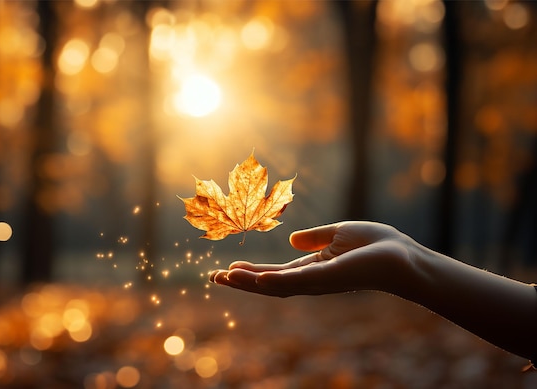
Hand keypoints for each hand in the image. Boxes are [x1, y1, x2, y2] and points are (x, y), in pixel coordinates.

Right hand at [209, 221, 415, 296]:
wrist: (404, 257)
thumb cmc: (377, 245)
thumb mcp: (338, 233)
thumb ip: (314, 238)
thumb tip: (291, 239)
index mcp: (312, 269)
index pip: (275, 274)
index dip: (250, 273)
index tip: (227, 269)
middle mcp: (311, 280)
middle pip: (269, 285)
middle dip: (241, 283)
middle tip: (214, 279)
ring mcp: (318, 282)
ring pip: (276, 287)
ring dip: (249, 284)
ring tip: (224, 278)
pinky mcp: (328, 278)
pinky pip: (297, 283)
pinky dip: (275, 282)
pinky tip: (256, 279)